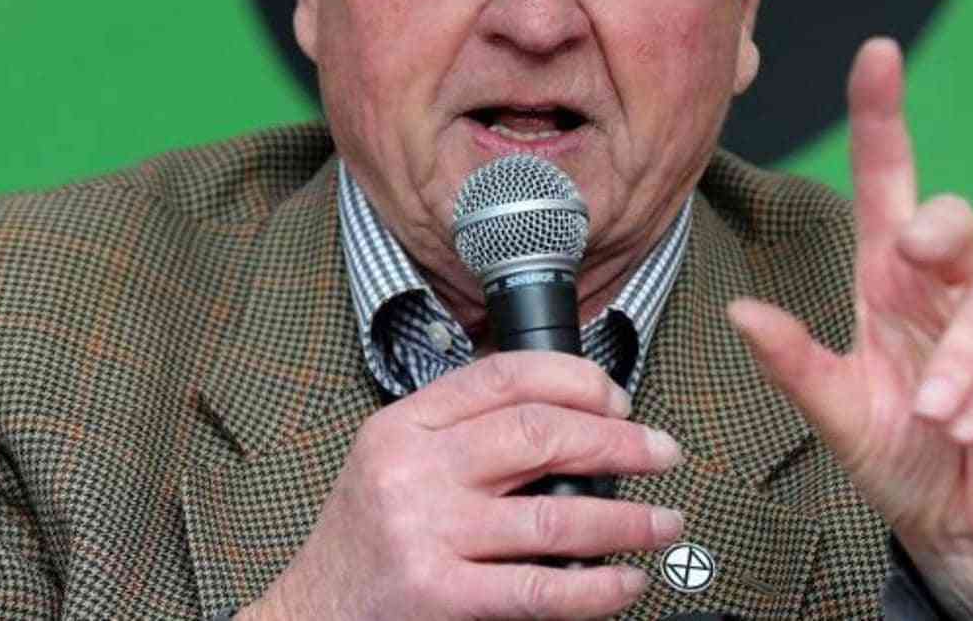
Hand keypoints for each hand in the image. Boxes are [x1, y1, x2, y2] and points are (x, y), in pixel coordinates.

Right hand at [245, 351, 685, 619]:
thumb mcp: (391, 463)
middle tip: (662, 454)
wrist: (308, 616)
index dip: (578, 380)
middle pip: (540, 434)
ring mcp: (427, 533)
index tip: (620, 401)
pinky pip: (541, 588)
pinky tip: (626, 582)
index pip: (505, 376)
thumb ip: (460, 434)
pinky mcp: (440, 595)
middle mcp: (413, 470)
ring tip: (664, 522)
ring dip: (627, 519)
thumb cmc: (362, 544)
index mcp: (404, 425)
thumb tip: (568, 418)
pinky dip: (598, 588)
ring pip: (554, 512)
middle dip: (620, 442)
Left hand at [728, 38, 972, 617]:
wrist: (964, 530)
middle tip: (911, 252)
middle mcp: (952, 284)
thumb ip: (795, 364)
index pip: (889, 183)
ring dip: (958, 363)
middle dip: (937, 230)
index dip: (883, 117)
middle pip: (954, 220)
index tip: (876, 55)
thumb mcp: (838, 414)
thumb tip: (740, 312)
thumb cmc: (902, 458)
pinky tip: (970, 427)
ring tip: (934, 416)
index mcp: (893, 281)